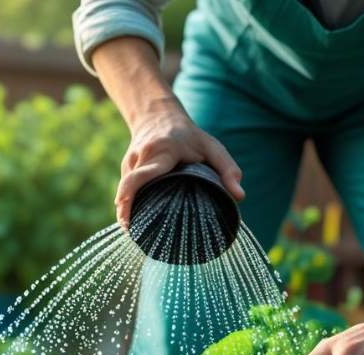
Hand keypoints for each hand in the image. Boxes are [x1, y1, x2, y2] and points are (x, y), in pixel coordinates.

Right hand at [116, 103, 244, 227]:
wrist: (158, 115)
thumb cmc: (190, 136)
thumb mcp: (212, 147)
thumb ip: (228, 170)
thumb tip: (239, 197)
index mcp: (162, 152)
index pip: (141, 176)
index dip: (131, 196)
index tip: (128, 218)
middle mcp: (142, 156)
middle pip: (128, 186)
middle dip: (124, 209)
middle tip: (130, 230)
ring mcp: (131, 161)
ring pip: (125, 189)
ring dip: (126, 209)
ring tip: (132, 229)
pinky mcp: (127, 167)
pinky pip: (126, 188)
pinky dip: (129, 203)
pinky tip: (133, 220)